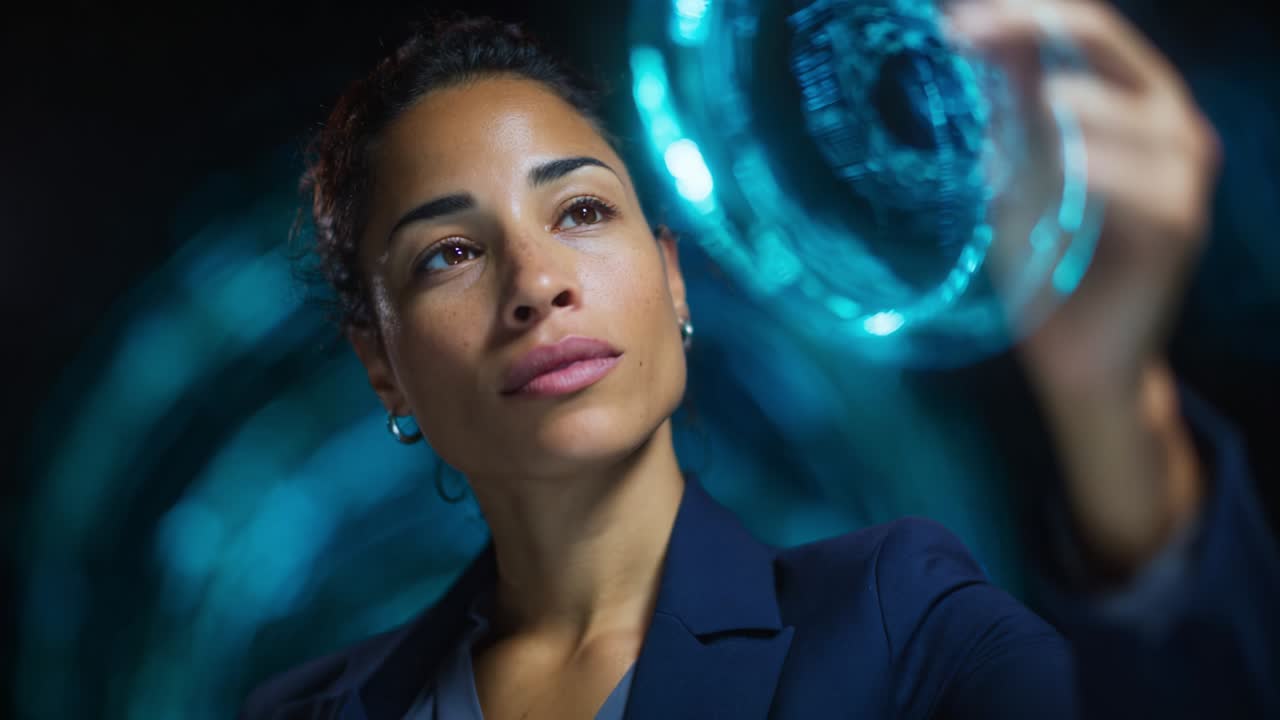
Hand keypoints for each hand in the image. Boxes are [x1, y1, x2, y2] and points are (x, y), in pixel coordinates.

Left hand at [947, 0, 1219, 575]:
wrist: (1077, 359)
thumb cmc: (1046, 264)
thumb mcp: (1014, 174)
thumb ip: (1008, 107)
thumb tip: (970, 29)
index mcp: (1132, 101)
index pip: (1085, 28)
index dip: (1022, 11)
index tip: (950, 16)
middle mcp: (1169, 123)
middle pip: (1104, 44)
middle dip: (1028, 29)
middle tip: (961, 31)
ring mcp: (1183, 174)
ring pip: (1115, 109)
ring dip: (1048, 111)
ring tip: (999, 131)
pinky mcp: (1182, 227)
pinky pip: (1132, 182)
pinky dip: (1087, 171)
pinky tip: (1047, 175)